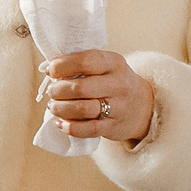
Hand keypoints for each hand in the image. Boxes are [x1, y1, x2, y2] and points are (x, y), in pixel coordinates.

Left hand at [42, 50, 156, 144]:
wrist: (143, 107)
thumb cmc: (113, 83)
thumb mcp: (106, 67)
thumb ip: (82, 65)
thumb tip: (48, 68)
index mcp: (115, 63)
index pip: (85, 61)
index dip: (62, 66)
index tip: (50, 70)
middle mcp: (119, 84)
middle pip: (80, 87)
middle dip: (58, 90)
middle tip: (51, 92)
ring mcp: (118, 107)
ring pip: (82, 109)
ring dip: (60, 108)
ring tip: (53, 106)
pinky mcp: (113, 127)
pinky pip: (87, 129)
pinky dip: (69, 127)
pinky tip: (59, 123)